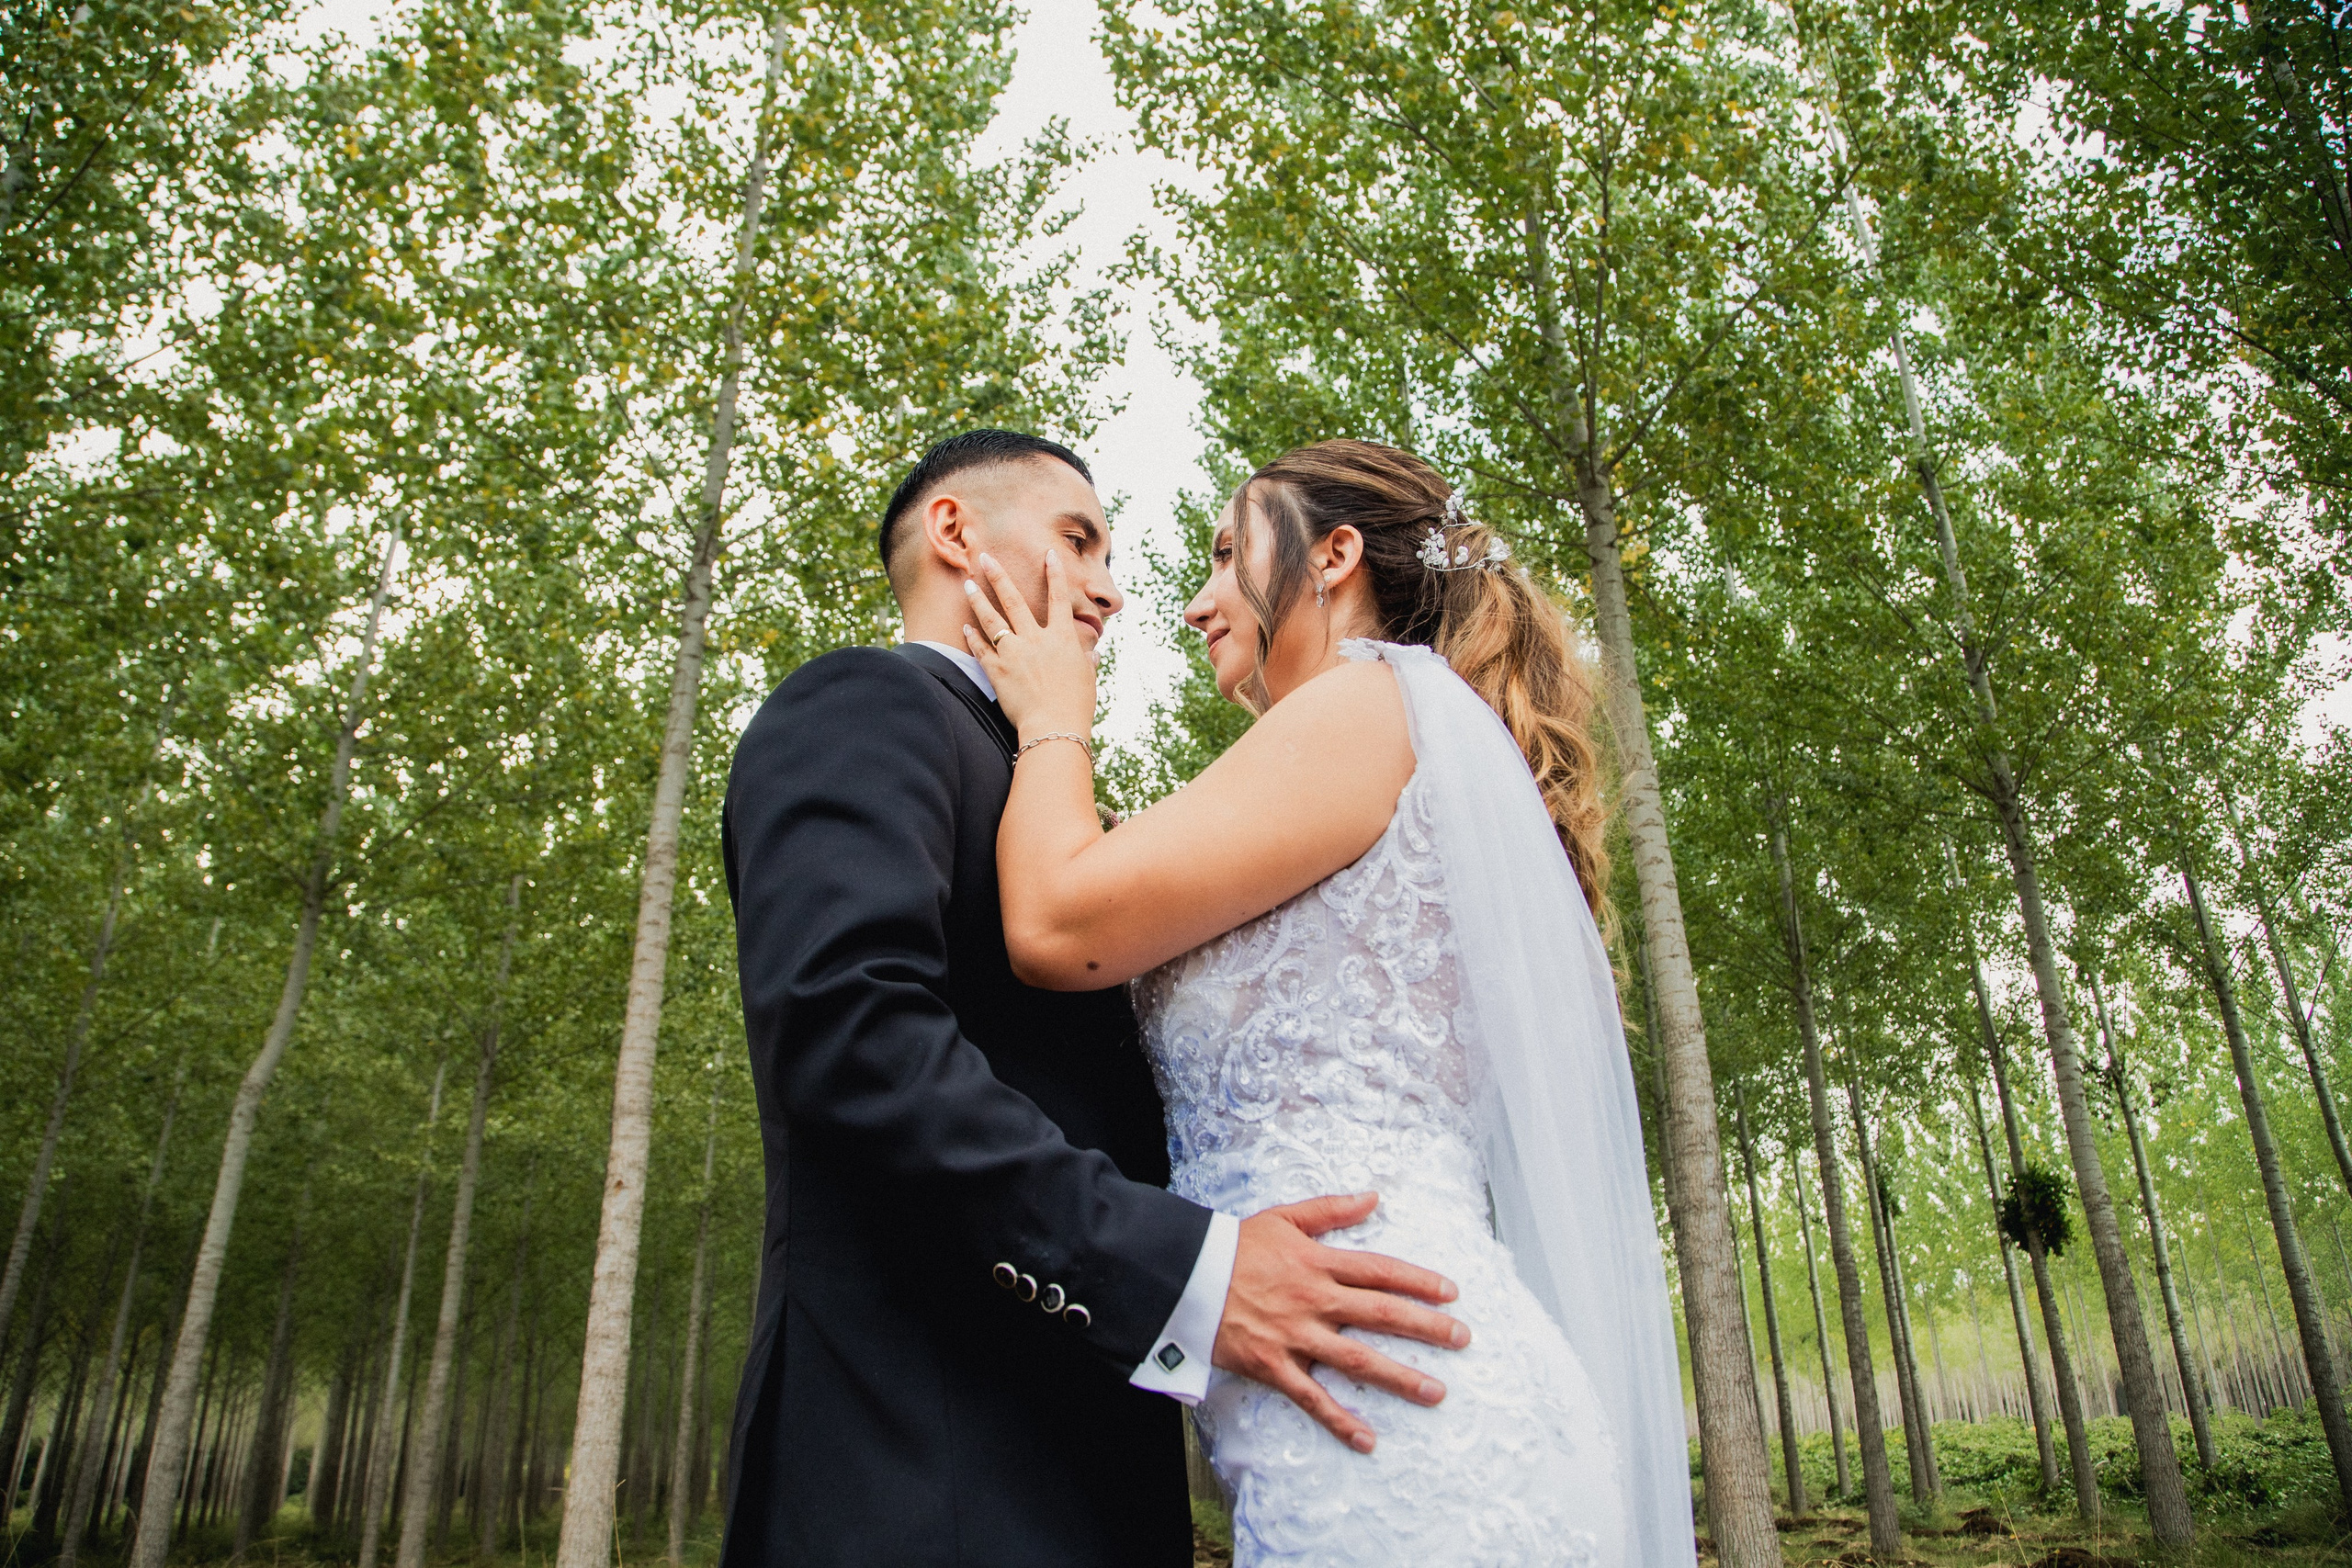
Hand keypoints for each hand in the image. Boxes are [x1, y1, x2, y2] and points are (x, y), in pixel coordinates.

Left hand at [961, 550, 1097, 737]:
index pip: (1058, 598)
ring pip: (992, 620)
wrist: (1054, 727)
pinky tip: (965, 627)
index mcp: (1062, 638)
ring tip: (967, 584)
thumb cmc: (1076, 705)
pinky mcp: (997, 671)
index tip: (1049, 554)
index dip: (1054, 574)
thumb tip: (1093, 654)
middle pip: (1014, 600)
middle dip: (998, 576)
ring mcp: (1014, 653)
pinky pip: (981, 649)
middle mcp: (1036, 639)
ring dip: (978, 600)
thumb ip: (1087, 661)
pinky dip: (972, 637)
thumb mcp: (1088, 678)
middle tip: (985, 558)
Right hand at [1211, 1192, 1468, 1453]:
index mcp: (1318, 1262)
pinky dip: (1339, 1420)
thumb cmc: (1235, 1245)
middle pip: (1381, 1314)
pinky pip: (1311, 1398)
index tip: (1451, 1292)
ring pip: (1357, 1359)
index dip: (1419, 1280)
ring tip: (1436, 1392)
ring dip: (1399, 1377)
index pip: (1381, 1271)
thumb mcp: (1284, 1217)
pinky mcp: (1273, 1365)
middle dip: (1426, 1327)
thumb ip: (1330, 1209)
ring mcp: (1295, 1335)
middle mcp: (1314, 1299)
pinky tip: (1367, 1439)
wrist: (1185, 1275)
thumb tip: (1373, 1197)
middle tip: (1462, 1338)